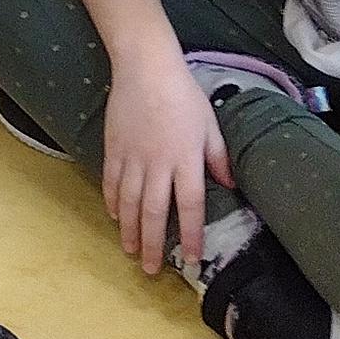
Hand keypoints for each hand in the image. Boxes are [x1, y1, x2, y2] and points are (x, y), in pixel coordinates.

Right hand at [101, 57, 231, 273]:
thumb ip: (218, 157)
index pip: (190, 207)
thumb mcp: (210, 124)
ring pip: (128, 203)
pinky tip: (114, 218)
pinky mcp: (113, 149)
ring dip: (129, 231)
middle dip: (153, 245)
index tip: (193, 259)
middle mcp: (157, 165)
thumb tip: (229, 186)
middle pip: (154, 213)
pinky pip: (110, 183)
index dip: (192, 235)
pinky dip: (111, 203)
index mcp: (185, 160)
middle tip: (151, 270)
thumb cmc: (183, 94)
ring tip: (130, 251)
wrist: (145, 68)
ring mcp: (132, 158)